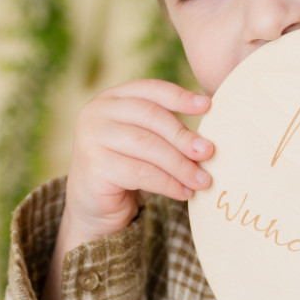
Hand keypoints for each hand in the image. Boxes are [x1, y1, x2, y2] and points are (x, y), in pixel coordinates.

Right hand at [61, 79, 214, 245]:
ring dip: (180, 164)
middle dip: (183, 135)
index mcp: (112, 98)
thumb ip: (167, 131)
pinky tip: (184, 192)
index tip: (208, 105)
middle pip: (150, 115)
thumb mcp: (147, 144)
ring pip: (148, 145)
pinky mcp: (94, 166)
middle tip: (208, 152)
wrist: (95, 209)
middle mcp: (97, 112)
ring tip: (202, 180)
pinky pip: (141, 172)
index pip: (150, 90)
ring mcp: (90, 138)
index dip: (179, 96)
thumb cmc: (128, 171)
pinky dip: (168, 183)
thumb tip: (208, 135)